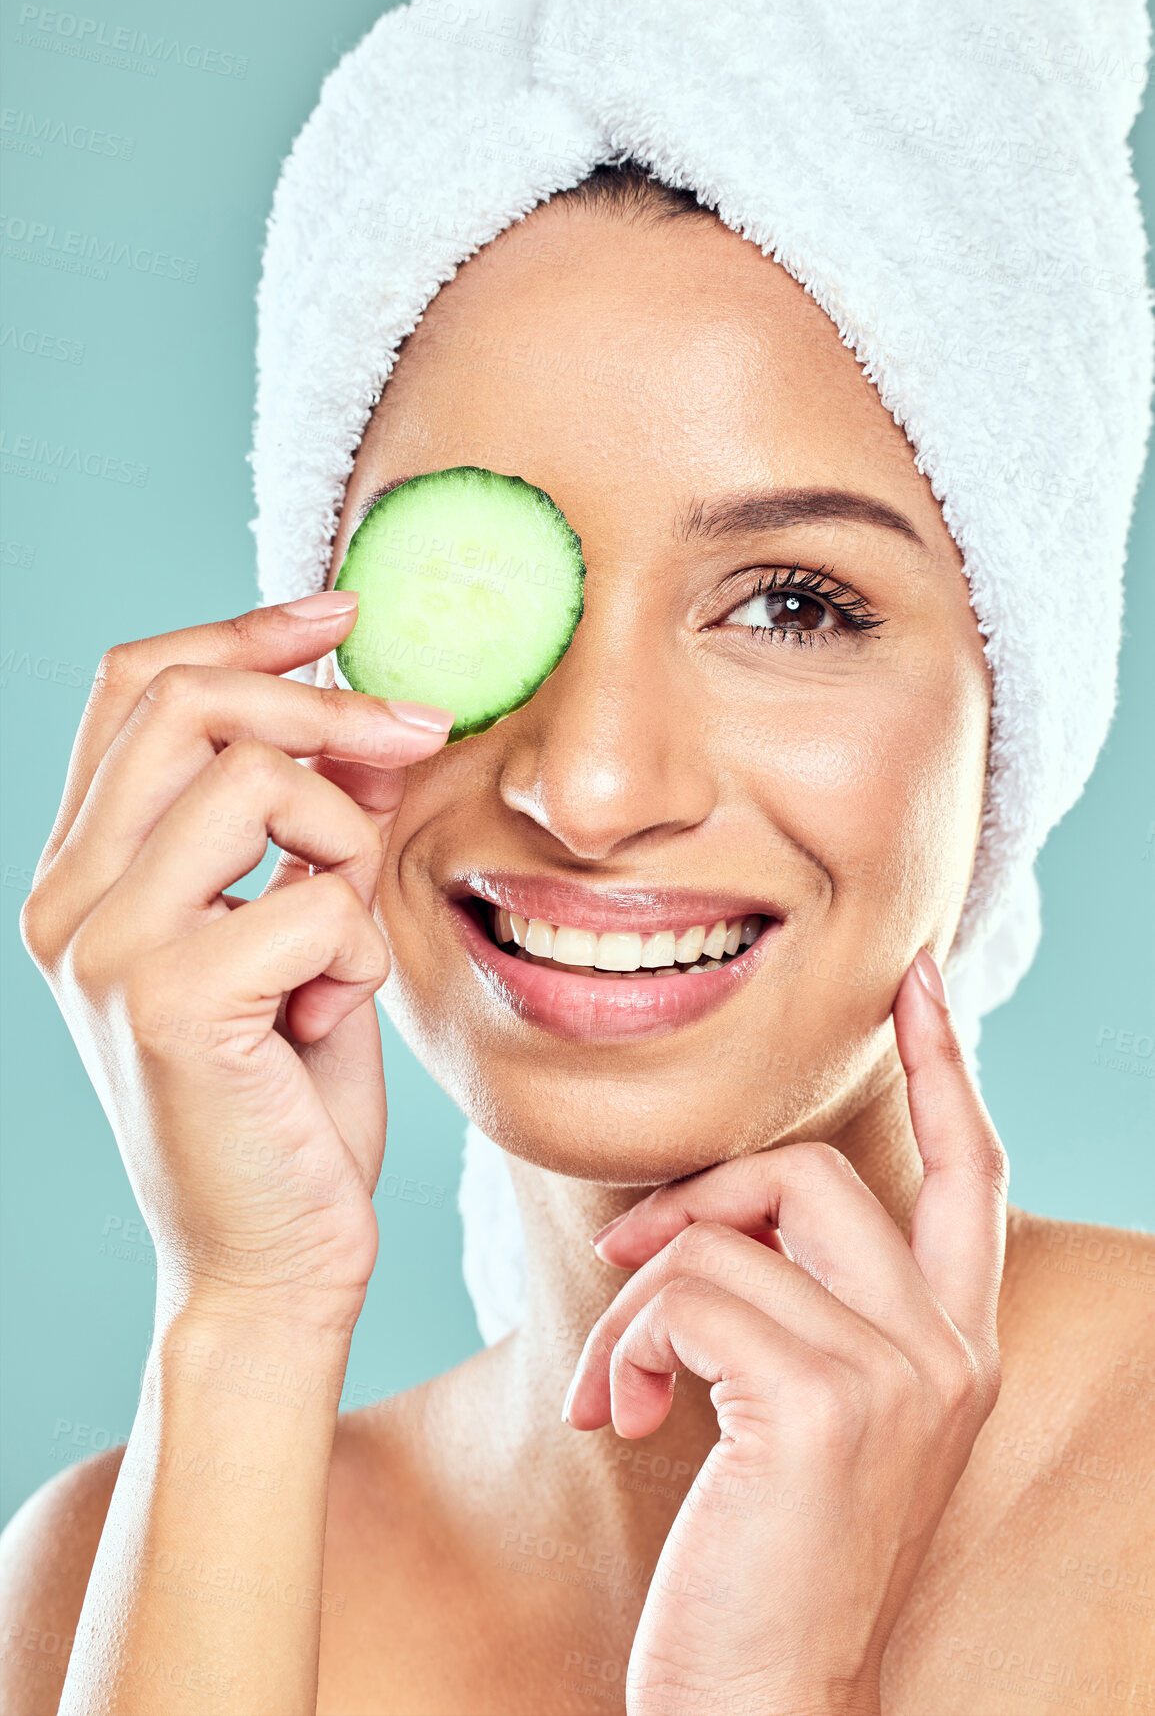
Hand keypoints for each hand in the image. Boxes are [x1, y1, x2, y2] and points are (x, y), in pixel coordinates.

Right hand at [21, 595, 452, 1331]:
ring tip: (344, 942)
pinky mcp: (165, 1001)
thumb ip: (316, 820)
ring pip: (253, 782)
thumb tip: (371, 712)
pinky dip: (357, 946)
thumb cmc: (288, 1101)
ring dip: (345, 843)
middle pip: (186, 701)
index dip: (244, 631)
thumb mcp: (304, 929)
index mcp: (84, 871)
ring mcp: (103, 948)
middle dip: (324, 704)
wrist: (271, 1262)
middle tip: (416, 732)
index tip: (343, 611)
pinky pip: (310, 898)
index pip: (136, 686)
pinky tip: (335, 1015)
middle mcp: (66, 899)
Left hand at [562, 951, 1007, 1715]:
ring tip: (611, 1387)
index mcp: (952, 1347)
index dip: (947, 1068)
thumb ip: (801, 1308)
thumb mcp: (804, 1416)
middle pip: (816, 1172)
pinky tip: (611, 1417)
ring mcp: (895, 1373)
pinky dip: (621, 1345)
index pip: (970, 1171)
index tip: (919, 982)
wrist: (760, 1708)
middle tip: (629, 1260)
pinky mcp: (821, 1401)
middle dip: (704, 1197)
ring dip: (639, 1300)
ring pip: (730, 1232)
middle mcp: (946, 1350)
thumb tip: (712, 1211)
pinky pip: (686, 1293)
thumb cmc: (761, 1563)